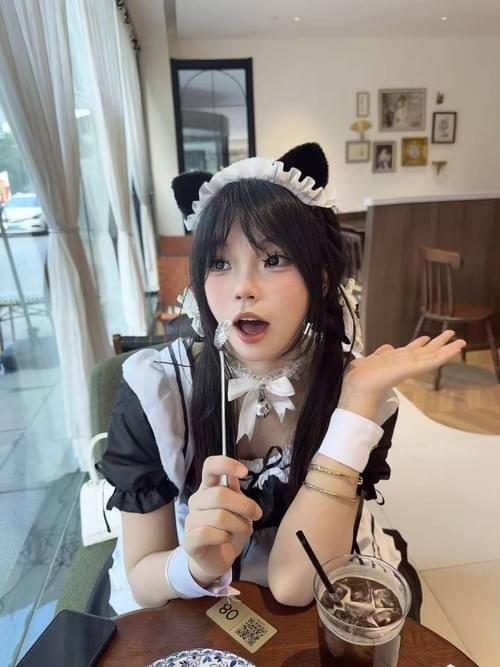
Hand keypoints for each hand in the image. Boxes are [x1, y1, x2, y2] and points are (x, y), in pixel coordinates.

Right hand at [184, 456, 261, 584]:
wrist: (216, 560)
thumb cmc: (229, 530)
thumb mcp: (239, 510)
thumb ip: (236, 493)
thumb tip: (236, 476)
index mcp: (208, 488)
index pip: (210, 466)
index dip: (226, 464)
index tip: (245, 472)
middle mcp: (197, 501)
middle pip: (219, 494)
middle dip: (244, 505)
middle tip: (256, 514)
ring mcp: (191, 520)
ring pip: (218, 516)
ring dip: (238, 525)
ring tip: (243, 531)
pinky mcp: (189, 540)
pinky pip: (208, 533)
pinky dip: (224, 537)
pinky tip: (226, 539)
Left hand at [339, 330, 465, 416]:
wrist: (359, 387)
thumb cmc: (359, 377)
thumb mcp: (369, 360)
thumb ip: (380, 354)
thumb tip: (387, 346)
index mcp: (394, 361)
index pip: (410, 351)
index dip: (419, 344)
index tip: (426, 337)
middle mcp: (405, 363)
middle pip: (425, 351)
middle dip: (438, 343)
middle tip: (451, 334)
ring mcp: (411, 366)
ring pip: (432, 355)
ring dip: (447, 348)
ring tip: (461, 341)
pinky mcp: (415, 368)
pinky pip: (433, 361)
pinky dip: (446, 354)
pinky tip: (456, 348)